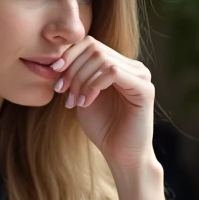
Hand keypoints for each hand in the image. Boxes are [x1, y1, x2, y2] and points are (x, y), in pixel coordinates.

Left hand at [51, 37, 154, 170]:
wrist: (122, 156)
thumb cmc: (103, 128)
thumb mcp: (83, 96)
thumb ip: (76, 76)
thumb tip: (57, 59)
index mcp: (119, 65)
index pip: (91, 43)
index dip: (69, 55)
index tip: (54, 73)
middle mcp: (133, 66)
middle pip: (94, 48)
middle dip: (72, 68)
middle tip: (62, 91)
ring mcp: (141, 76)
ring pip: (102, 59)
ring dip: (81, 79)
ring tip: (74, 101)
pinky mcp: (145, 89)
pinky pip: (113, 72)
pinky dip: (94, 85)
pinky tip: (85, 102)